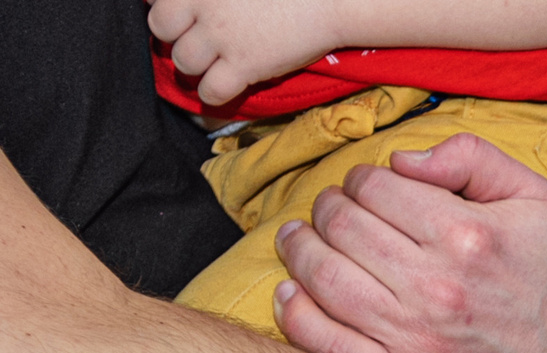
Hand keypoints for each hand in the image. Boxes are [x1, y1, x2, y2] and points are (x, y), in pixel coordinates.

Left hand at [148, 0, 340, 110]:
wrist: (330, 0)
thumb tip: (160, 1)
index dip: (166, 7)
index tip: (185, 15)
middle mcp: (204, 4)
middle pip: (161, 28)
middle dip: (174, 37)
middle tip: (196, 41)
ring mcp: (222, 36)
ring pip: (183, 61)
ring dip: (195, 66)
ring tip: (213, 65)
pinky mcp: (245, 64)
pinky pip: (210, 90)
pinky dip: (212, 94)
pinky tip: (224, 87)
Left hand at [274, 134, 546, 352]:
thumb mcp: (537, 199)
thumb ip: (471, 158)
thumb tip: (400, 161)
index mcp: (466, 236)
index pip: (374, 186)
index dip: (363, 179)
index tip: (372, 189)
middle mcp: (436, 286)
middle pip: (340, 225)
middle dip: (329, 208)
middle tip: (337, 212)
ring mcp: (416, 336)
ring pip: (323, 276)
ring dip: (300, 249)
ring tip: (300, 240)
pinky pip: (327, 343)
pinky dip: (296, 314)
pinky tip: (291, 293)